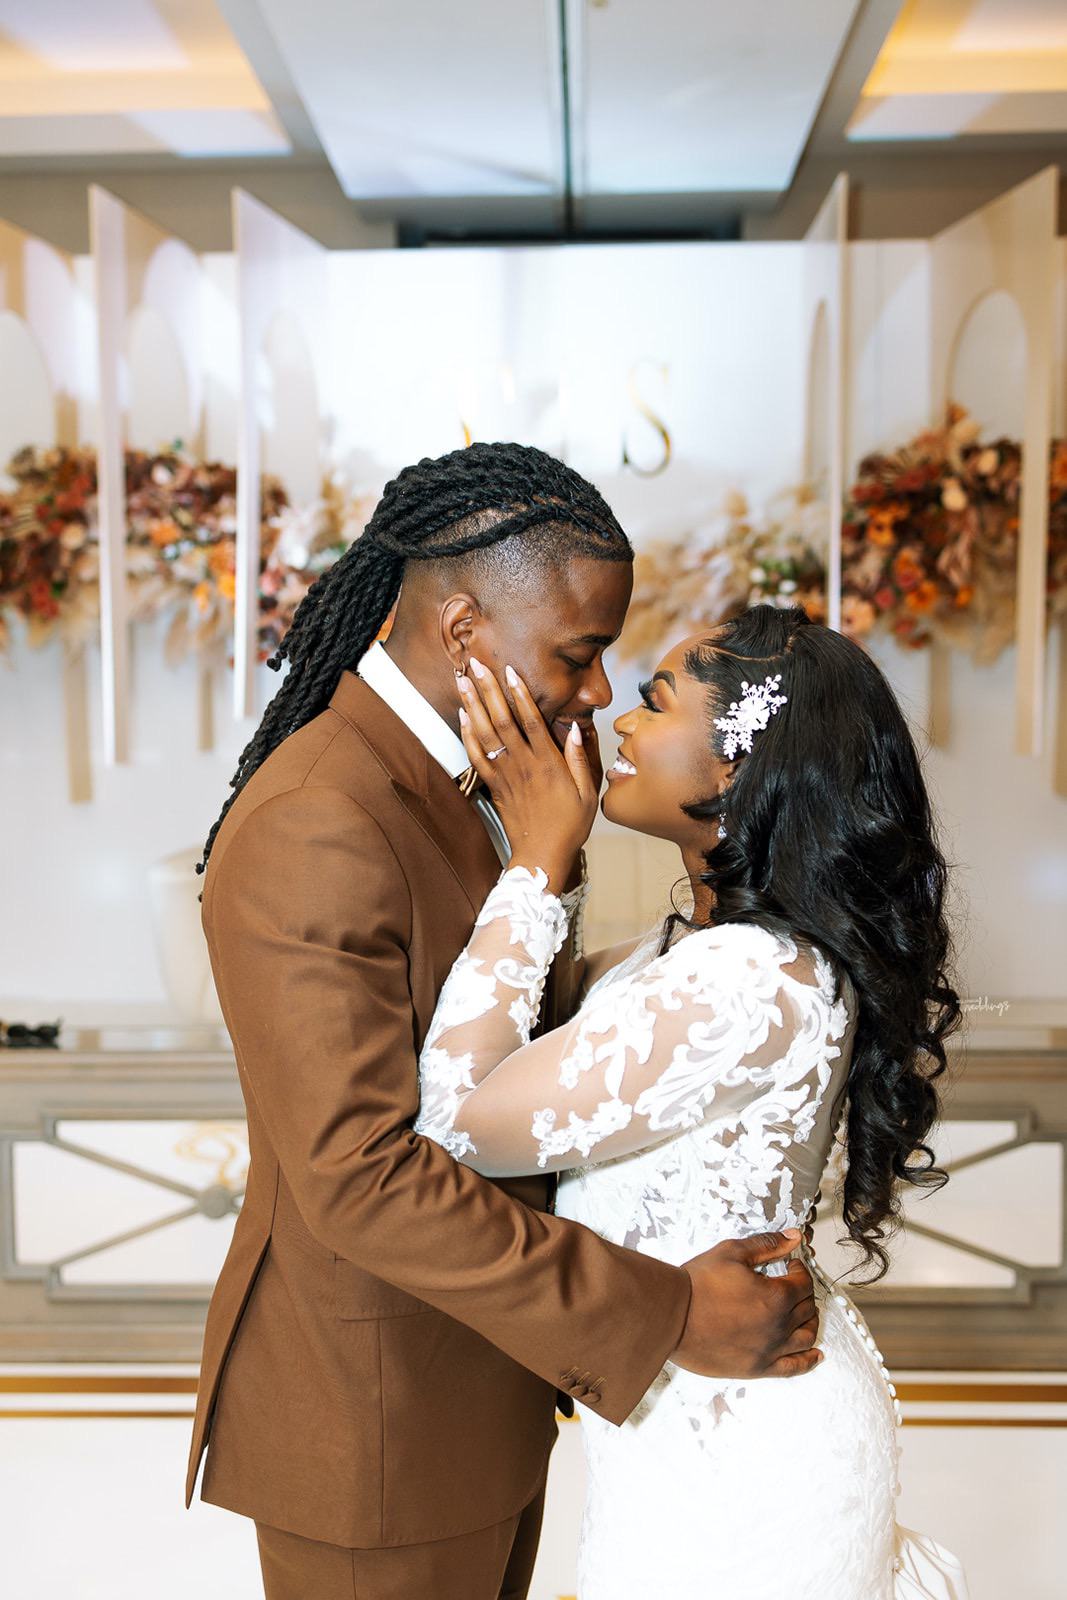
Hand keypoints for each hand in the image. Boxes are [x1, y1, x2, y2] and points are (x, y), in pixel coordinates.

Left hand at [457, 659, 597, 890]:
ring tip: (462, 681)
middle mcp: (523, 765)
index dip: (519, 694)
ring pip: (485, 734)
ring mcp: (505, 775)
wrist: (541, 856)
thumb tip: (574, 727)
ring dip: (472, 705)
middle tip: (475, 664)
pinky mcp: (494, 786)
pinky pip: (476, 757)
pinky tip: (462, 716)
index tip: (509, 671)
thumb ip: (579, 758)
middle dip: (488, 689)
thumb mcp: (587, 793)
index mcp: (548, 763)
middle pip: (502, 720)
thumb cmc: (569, 825)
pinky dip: (467, 735)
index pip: (531, 720)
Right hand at [672, 1228, 822, 1379]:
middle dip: (804, 1294)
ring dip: (810, 1322)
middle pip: (807, 1309)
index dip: (800, 1270)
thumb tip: (793, 1237)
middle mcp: (778, 1326)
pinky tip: (815, 1355)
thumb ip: (767, 1245)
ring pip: (806, 1337)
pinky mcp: (757, 1368)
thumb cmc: (698, 1285)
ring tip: (804, 1314)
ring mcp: (769, 1350)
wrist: (671, 1315)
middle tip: (795, 1287)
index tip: (792, 1266)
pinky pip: (793, 1368)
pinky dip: (808, 1360)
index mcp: (776, 1296)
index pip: (804, 1283)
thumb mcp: (732, 1253)